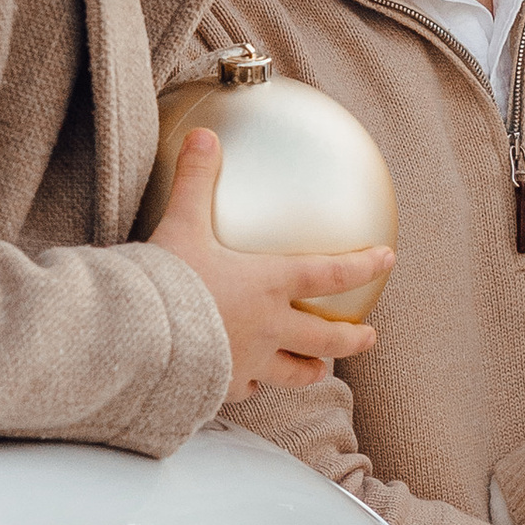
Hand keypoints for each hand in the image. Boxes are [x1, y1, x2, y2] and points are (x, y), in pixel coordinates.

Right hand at [149, 131, 392, 395]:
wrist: (136, 342)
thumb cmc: (164, 283)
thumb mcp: (180, 224)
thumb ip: (196, 181)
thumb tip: (204, 136)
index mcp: (268, 284)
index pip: (329, 274)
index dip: (363, 264)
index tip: (387, 258)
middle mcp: (269, 327)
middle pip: (325, 337)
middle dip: (352, 338)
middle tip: (369, 336)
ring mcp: (249, 361)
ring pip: (294, 372)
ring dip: (310, 369)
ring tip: (319, 369)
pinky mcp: (223, 386)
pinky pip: (247, 388)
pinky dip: (253, 384)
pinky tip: (248, 383)